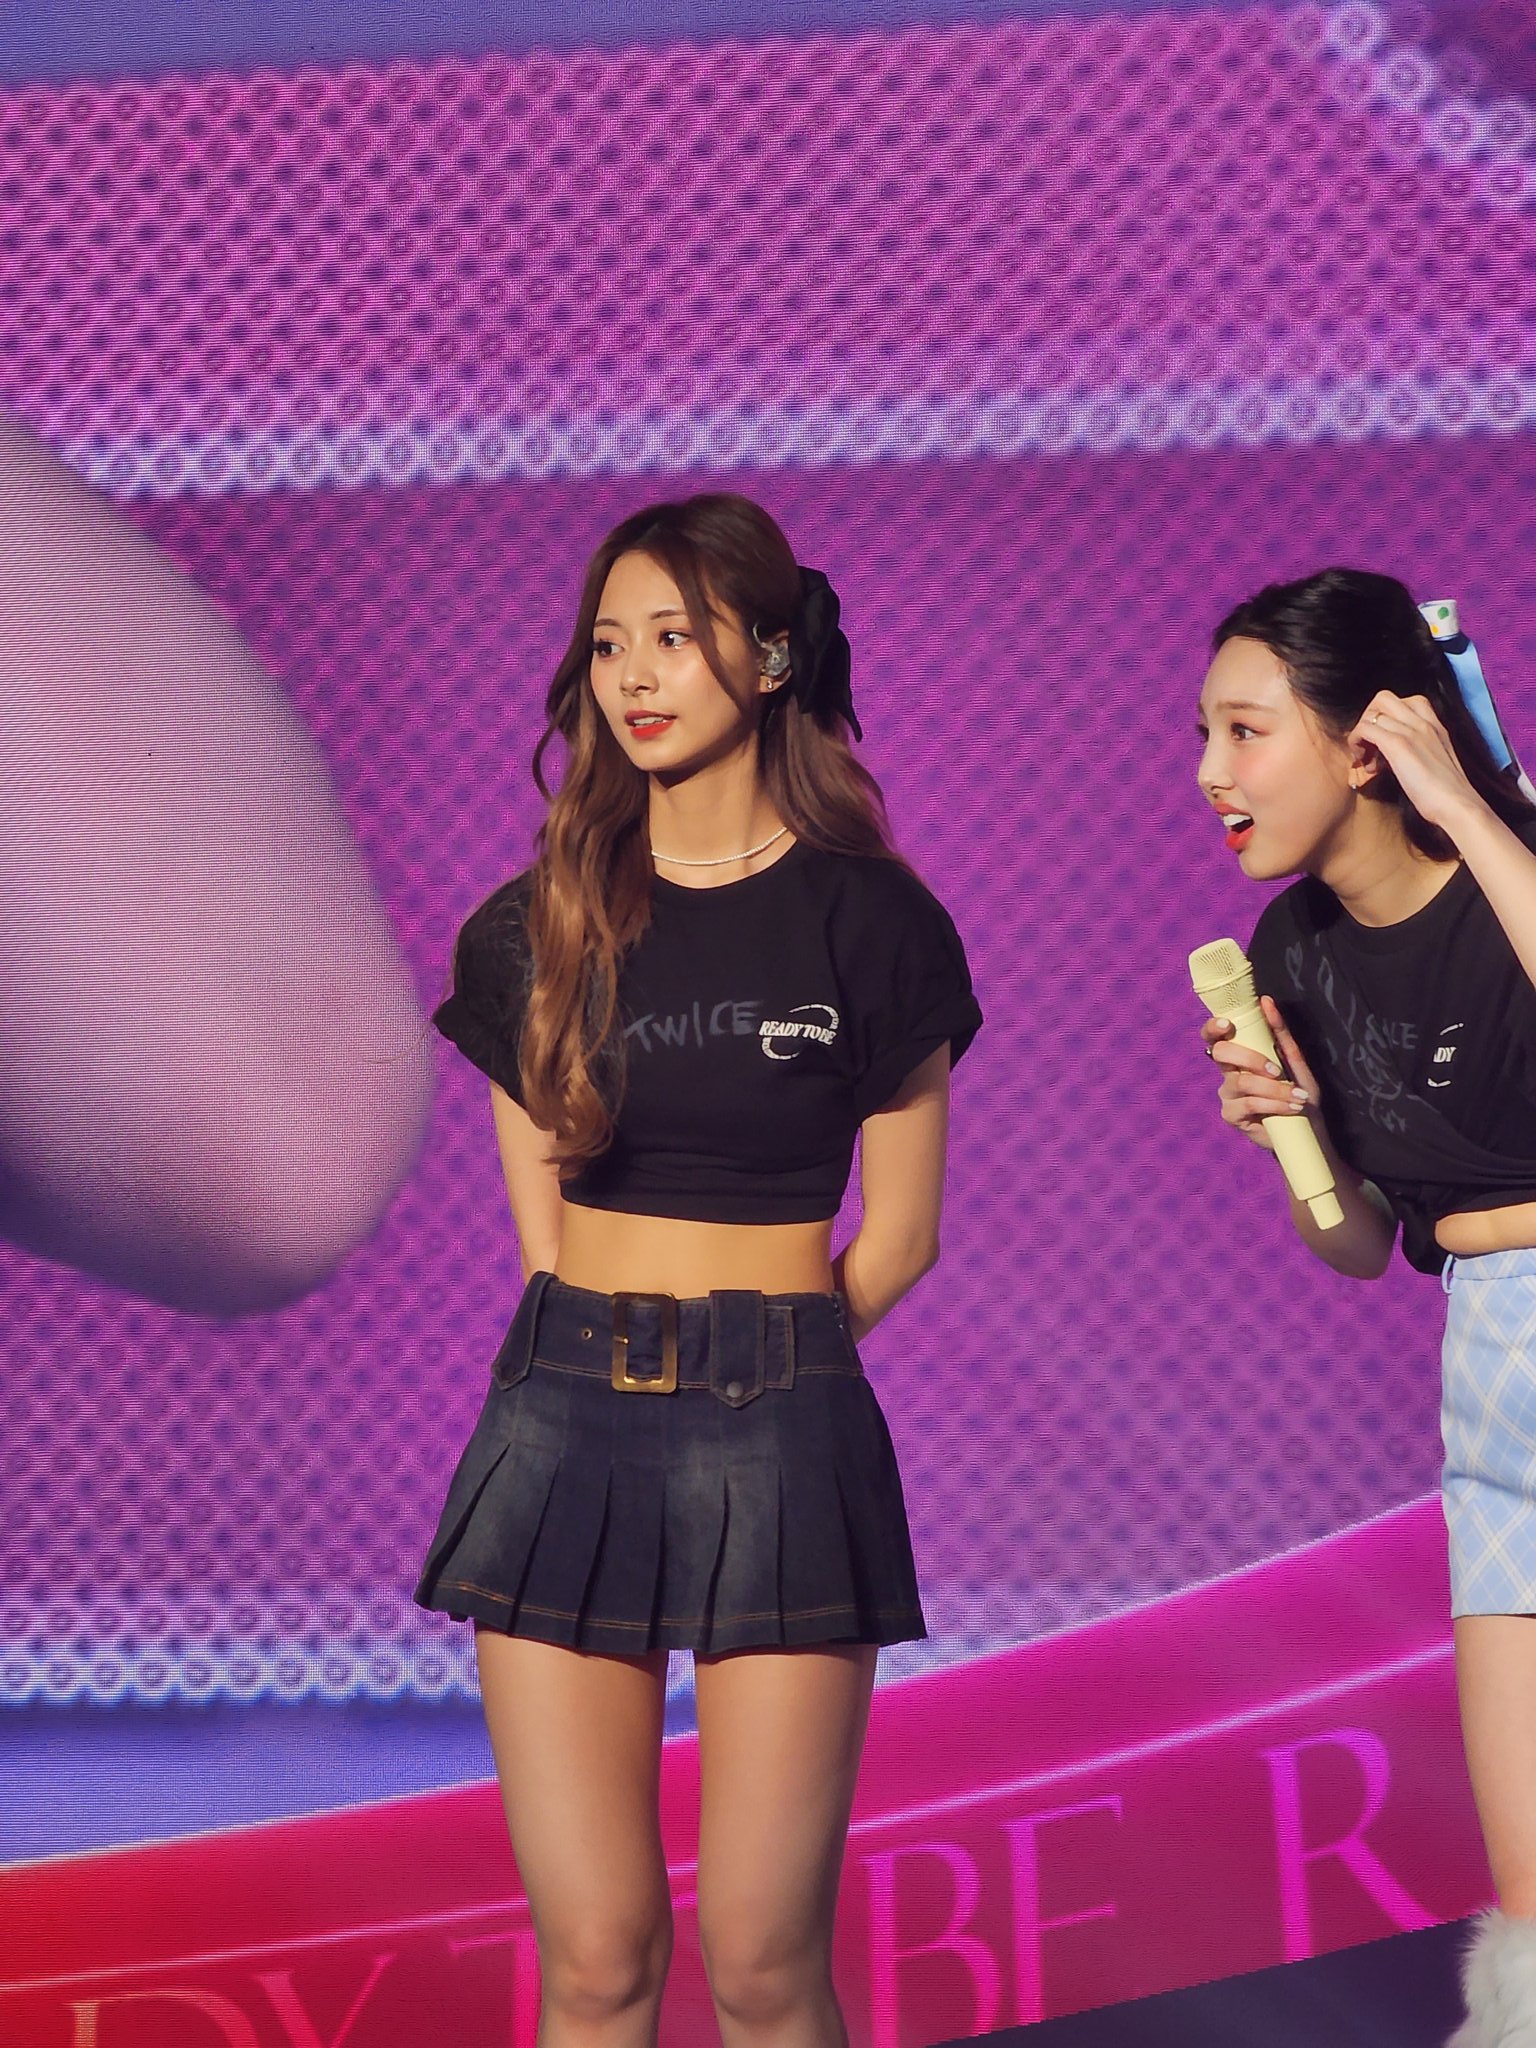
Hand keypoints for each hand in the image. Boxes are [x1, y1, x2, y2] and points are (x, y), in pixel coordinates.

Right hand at [1201, 995, 1318, 1152]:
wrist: (1307, 1129)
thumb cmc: (1299, 1092)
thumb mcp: (1294, 1059)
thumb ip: (1280, 1033)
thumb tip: (1266, 1001)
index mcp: (1238, 1055)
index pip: (1213, 1036)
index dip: (1213, 1027)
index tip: (1229, 1025)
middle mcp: (1227, 1072)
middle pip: (1220, 1054)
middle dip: (1250, 1058)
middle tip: (1277, 1070)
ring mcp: (1227, 1094)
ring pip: (1240, 1081)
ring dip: (1273, 1088)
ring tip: (1297, 1096)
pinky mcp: (1231, 1115)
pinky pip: (1249, 1104)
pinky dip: (1274, 1103)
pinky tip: (1291, 1107)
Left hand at [1350, 690, 1486, 835]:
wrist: (1457, 805)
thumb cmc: (1448, 794)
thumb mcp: (1438, 762)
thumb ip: (1423, 751)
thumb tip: (1401, 757)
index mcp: (1435, 726)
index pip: (1407, 701)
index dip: (1388, 717)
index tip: (1384, 742)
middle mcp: (1423, 722)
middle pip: (1384, 698)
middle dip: (1369, 717)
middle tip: (1369, 744)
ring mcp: (1411, 731)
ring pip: (1372, 712)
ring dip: (1361, 732)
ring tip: (1365, 757)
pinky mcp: (1398, 745)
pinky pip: (1365, 729)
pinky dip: (1356, 742)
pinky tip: (1363, 763)